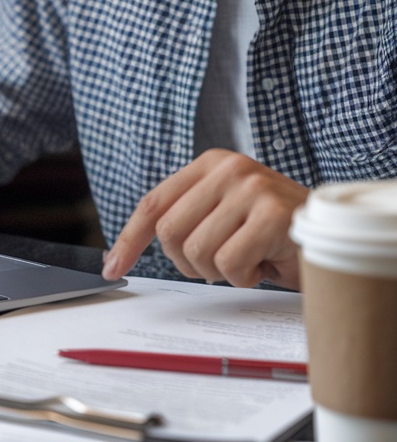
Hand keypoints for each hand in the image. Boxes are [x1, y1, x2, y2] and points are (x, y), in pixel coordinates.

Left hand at [102, 150, 307, 289]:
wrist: (329, 236)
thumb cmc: (272, 233)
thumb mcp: (223, 214)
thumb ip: (186, 218)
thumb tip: (122, 253)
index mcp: (210, 164)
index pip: (154, 204)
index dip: (129, 239)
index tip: (112, 267)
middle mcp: (229, 168)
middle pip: (170, 234)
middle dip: (189, 263)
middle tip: (220, 263)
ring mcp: (252, 188)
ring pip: (199, 253)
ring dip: (221, 272)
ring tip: (248, 259)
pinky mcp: (273, 214)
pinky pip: (231, 265)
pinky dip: (245, 278)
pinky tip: (265, 264)